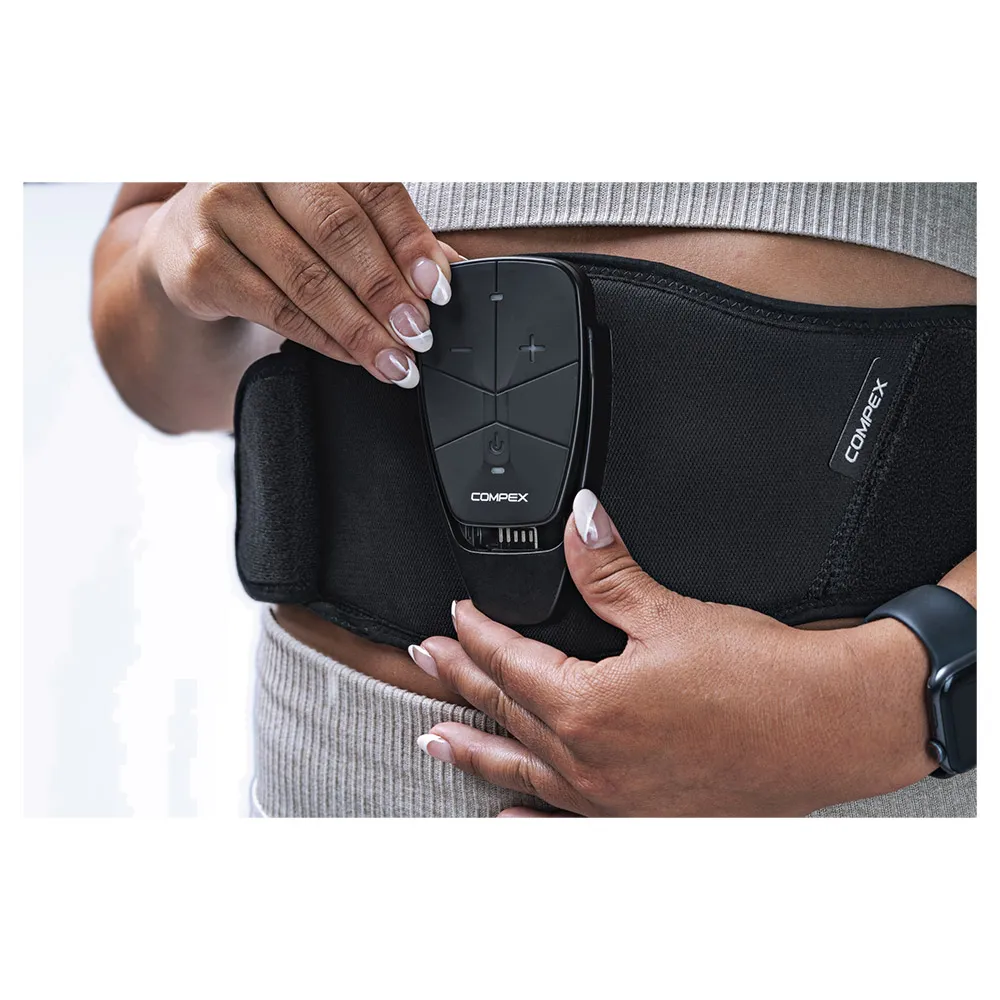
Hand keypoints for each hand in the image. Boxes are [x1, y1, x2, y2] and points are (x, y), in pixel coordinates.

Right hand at [136, 182, 460, 387]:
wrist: (184, 248)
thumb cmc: (273, 229)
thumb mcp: (328, 219)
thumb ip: (385, 235)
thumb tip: (445, 270)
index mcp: (300, 144)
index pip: (370, 188)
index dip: (411, 240)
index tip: (440, 287)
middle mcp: (254, 163)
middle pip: (339, 230)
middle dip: (387, 290)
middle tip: (421, 332)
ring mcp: (219, 209)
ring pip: (308, 278)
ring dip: (361, 328)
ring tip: (396, 360)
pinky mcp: (200, 262)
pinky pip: (277, 310)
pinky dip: (324, 339)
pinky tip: (353, 357)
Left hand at [408, 490, 936, 815]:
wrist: (832, 727)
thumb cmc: (762, 680)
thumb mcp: (669, 613)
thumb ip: (606, 569)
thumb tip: (578, 521)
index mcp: (588, 707)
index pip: (508, 662)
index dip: (476, 632)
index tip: (459, 614)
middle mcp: (589, 762)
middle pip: (504, 711)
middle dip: (460, 680)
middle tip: (426, 660)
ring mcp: (611, 798)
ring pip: (521, 767)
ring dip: (473, 748)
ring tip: (432, 740)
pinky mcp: (640, 816)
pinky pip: (563, 823)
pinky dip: (527, 817)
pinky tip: (505, 818)